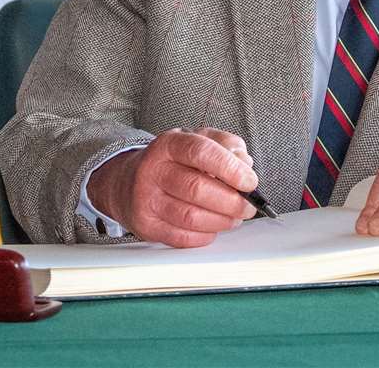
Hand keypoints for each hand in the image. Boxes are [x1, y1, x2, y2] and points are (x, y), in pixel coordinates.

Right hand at [91, 128, 257, 247]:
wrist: (128, 183)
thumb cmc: (171, 163)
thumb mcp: (196, 140)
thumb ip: (225, 144)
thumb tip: (244, 163)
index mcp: (169, 144)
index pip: (200, 152)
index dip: (230, 168)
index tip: (250, 181)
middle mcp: (153, 170)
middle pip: (197, 188)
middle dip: (232, 201)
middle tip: (247, 205)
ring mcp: (147, 199)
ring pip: (191, 217)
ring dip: (222, 221)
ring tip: (233, 217)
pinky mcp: (147, 225)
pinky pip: (183, 238)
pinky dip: (205, 235)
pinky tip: (212, 227)